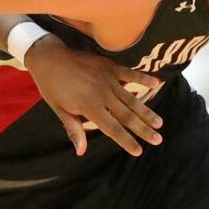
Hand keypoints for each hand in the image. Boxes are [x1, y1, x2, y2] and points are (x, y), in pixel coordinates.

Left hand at [24, 35, 162, 156]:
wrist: (49, 57)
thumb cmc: (52, 87)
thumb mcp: (59, 110)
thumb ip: (74, 129)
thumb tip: (81, 151)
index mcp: (89, 107)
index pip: (112, 129)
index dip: (126, 141)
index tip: (138, 151)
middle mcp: (102, 94)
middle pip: (127, 116)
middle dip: (143, 129)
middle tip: (158, 140)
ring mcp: (107, 79)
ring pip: (132, 98)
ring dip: (146, 111)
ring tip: (159, 123)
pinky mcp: (109, 66)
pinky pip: (130, 73)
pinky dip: (143, 78)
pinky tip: (156, 83)